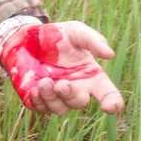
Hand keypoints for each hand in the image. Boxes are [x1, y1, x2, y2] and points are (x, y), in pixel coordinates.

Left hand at [0, 21, 123, 115]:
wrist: (27, 37)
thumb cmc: (58, 35)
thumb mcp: (76, 31)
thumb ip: (93, 40)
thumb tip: (110, 54)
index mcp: (91, 76)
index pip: (108, 94)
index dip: (113, 103)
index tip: (109, 107)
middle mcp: (77, 89)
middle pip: (79, 102)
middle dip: (70, 95)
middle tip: (61, 84)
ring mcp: (57, 96)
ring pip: (60, 109)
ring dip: (52, 99)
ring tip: (43, 82)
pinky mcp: (39, 99)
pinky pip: (41, 108)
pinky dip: (39, 102)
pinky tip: (34, 90)